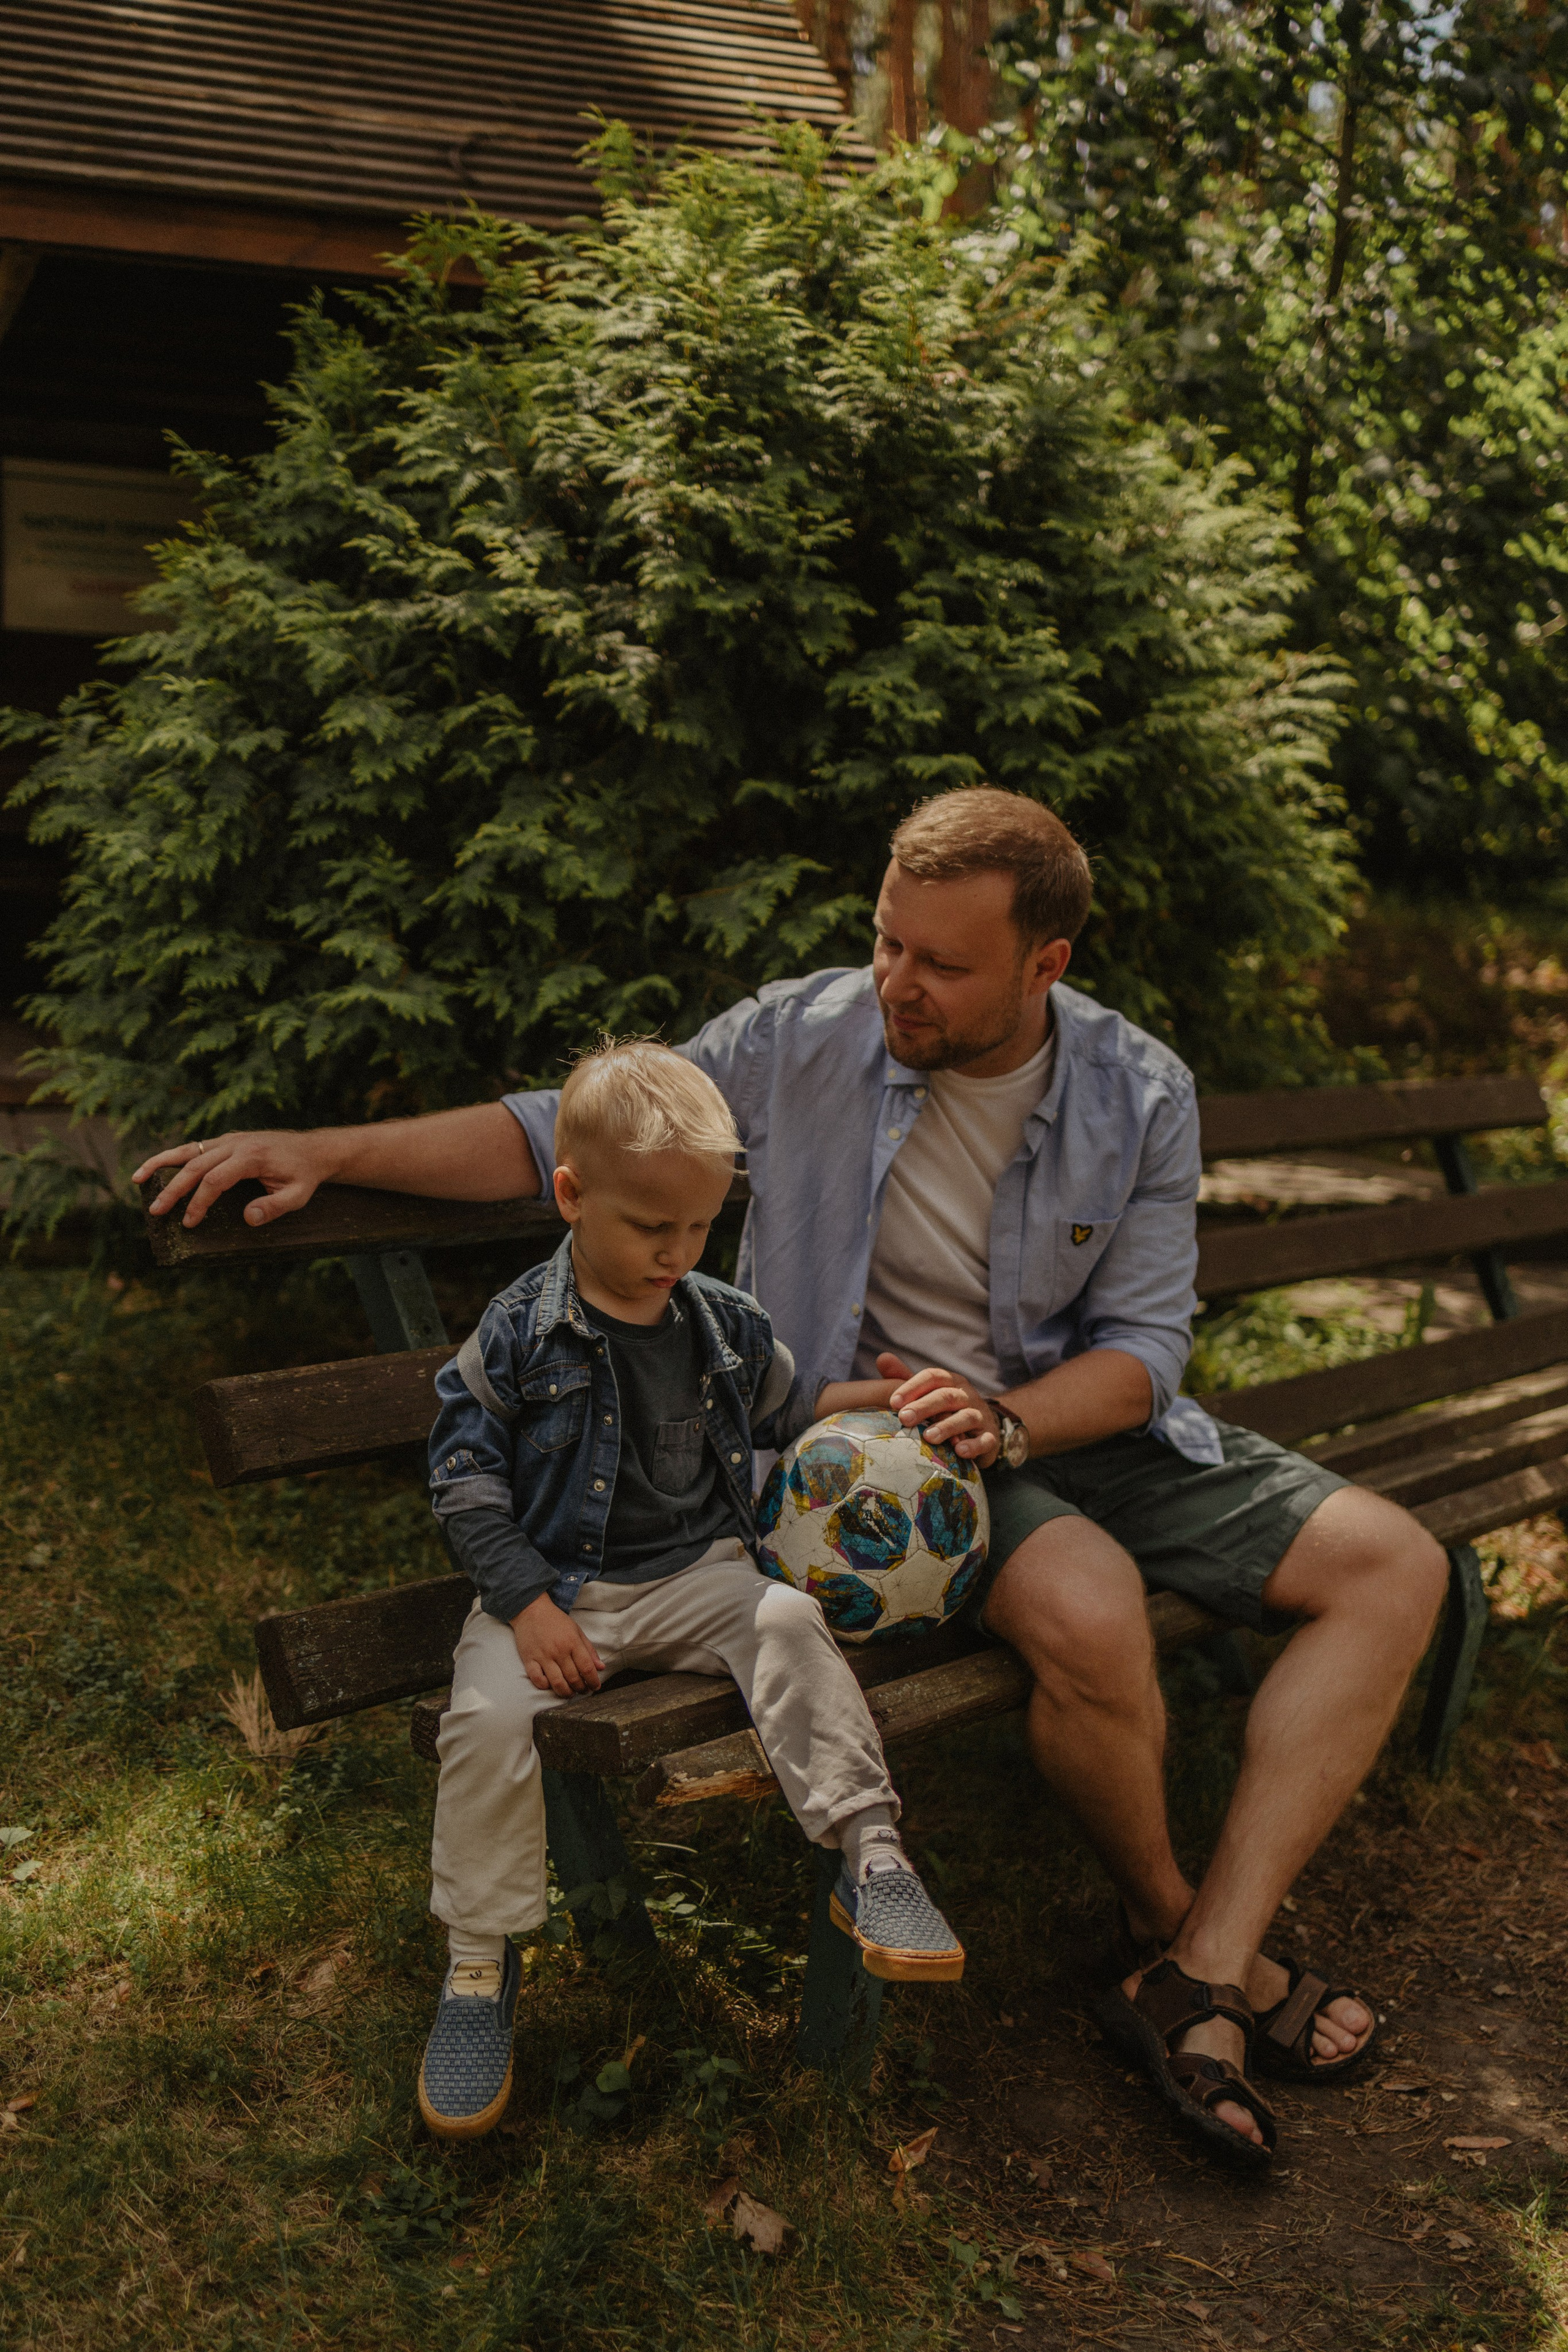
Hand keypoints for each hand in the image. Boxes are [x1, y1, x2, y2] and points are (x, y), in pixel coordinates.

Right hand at [131, 1130, 332, 1229]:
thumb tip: (249, 1218)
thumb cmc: (305, 1175)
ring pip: (188, 1149)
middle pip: (195, 1165)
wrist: (314, 1149)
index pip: (215, 1179)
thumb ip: (275, 1207)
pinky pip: (195, 1147)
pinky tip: (156, 1168)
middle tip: (155, 1211)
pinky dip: (173, 1156)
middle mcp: (235, 1144)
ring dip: (160, 1163)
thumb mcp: (298, 1195)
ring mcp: (228, 1140)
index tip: (189, 1222)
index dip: (199, 1201)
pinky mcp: (226, 1141)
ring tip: (136, 1178)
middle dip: (172, 1189)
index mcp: (251, 1156)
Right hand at [512, 1592, 604, 1695]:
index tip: (596, 1687)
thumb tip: (601, 1668)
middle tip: (583, 1690)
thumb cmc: (555, 1620)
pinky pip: (537, 1679)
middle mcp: (559, 1651)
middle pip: (573, 1678)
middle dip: (581, 1689)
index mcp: (572, 1642)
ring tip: (570, 1693)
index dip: (593, 1681)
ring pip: (557, 1683)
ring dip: (566, 1693)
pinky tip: (550, 1685)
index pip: (587, 1668)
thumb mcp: (576, 1631)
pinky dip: (545, 1686)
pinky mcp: (529, 1660)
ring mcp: (543, 1656)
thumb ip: (589, 1650)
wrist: (531, 1610)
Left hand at [875, 1352, 1000, 1468]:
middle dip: (924, 1406)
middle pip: (946, 1396)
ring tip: (929, 1437)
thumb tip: (882, 1358)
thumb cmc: (945, 1410)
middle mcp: (967, 1395)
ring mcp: (981, 1416)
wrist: (981, 1429)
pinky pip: (985, 1440)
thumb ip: (904, 1378)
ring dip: (947, 1426)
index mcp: (950, 1381)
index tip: (893, 1402)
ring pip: (966, 1417)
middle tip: (904, 1418)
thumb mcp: (926, 1393)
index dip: (913, 1387)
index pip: (932, 1377)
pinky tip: (959, 1451)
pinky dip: (973, 1445)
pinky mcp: (990, 1437)